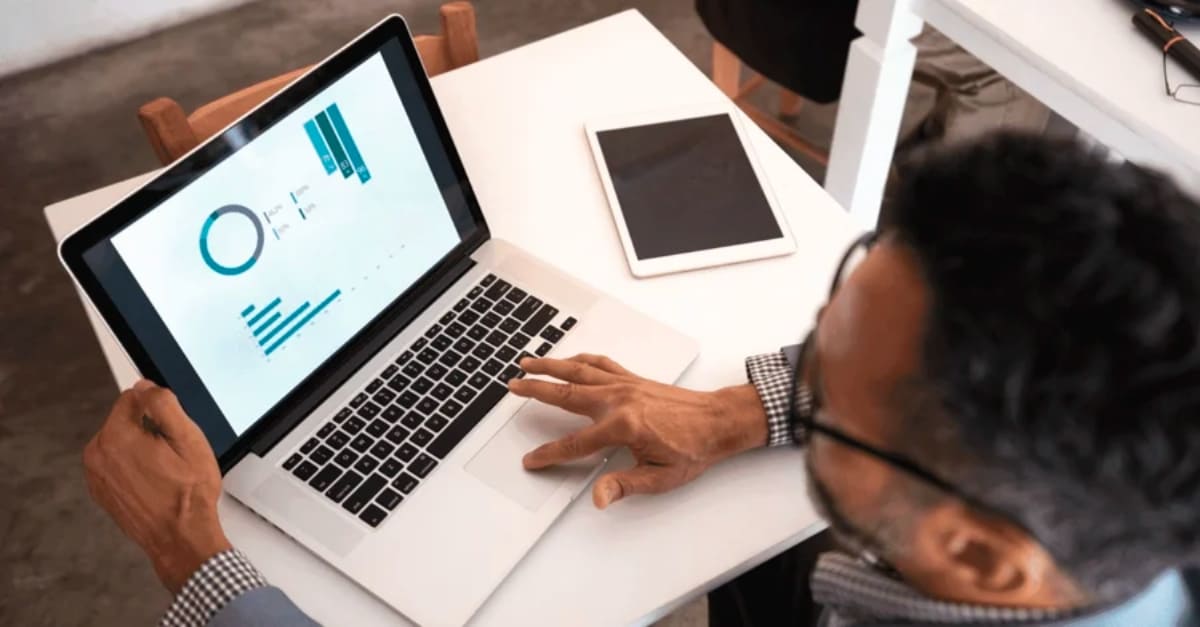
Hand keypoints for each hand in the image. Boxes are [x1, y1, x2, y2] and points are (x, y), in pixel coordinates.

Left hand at [83, 379, 229, 592]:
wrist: (181, 538)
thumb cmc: (187, 495)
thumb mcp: (189, 439)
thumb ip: (163, 404)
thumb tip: (146, 386)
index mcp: (115, 437)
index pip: (133, 397)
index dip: (159, 408)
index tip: (172, 429)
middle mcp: (98, 454)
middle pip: (125, 420)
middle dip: (149, 429)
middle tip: (173, 453)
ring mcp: (97, 475)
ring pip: (121, 442)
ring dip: (142, 448)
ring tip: (165, 470)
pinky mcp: (102, 490)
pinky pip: (117, 464)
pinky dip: (134, 467)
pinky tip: (155, 482)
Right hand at [508, 354, 768, 507]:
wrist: (719, 421)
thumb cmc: (694, 448)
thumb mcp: (660, 477)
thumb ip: (624, 485)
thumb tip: (599, 497)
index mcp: (622, 426)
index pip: (574, 444)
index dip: (550, 454)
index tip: (532, 459)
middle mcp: (619, 400)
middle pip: (566, 394)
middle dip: (536, 389)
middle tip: (513, 386)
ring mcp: (625, 385)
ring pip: (579, 371)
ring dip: (551, 365)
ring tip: (528, 361)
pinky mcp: (633, 378)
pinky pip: (600, 364)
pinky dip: (581, 359)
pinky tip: (570, 360)